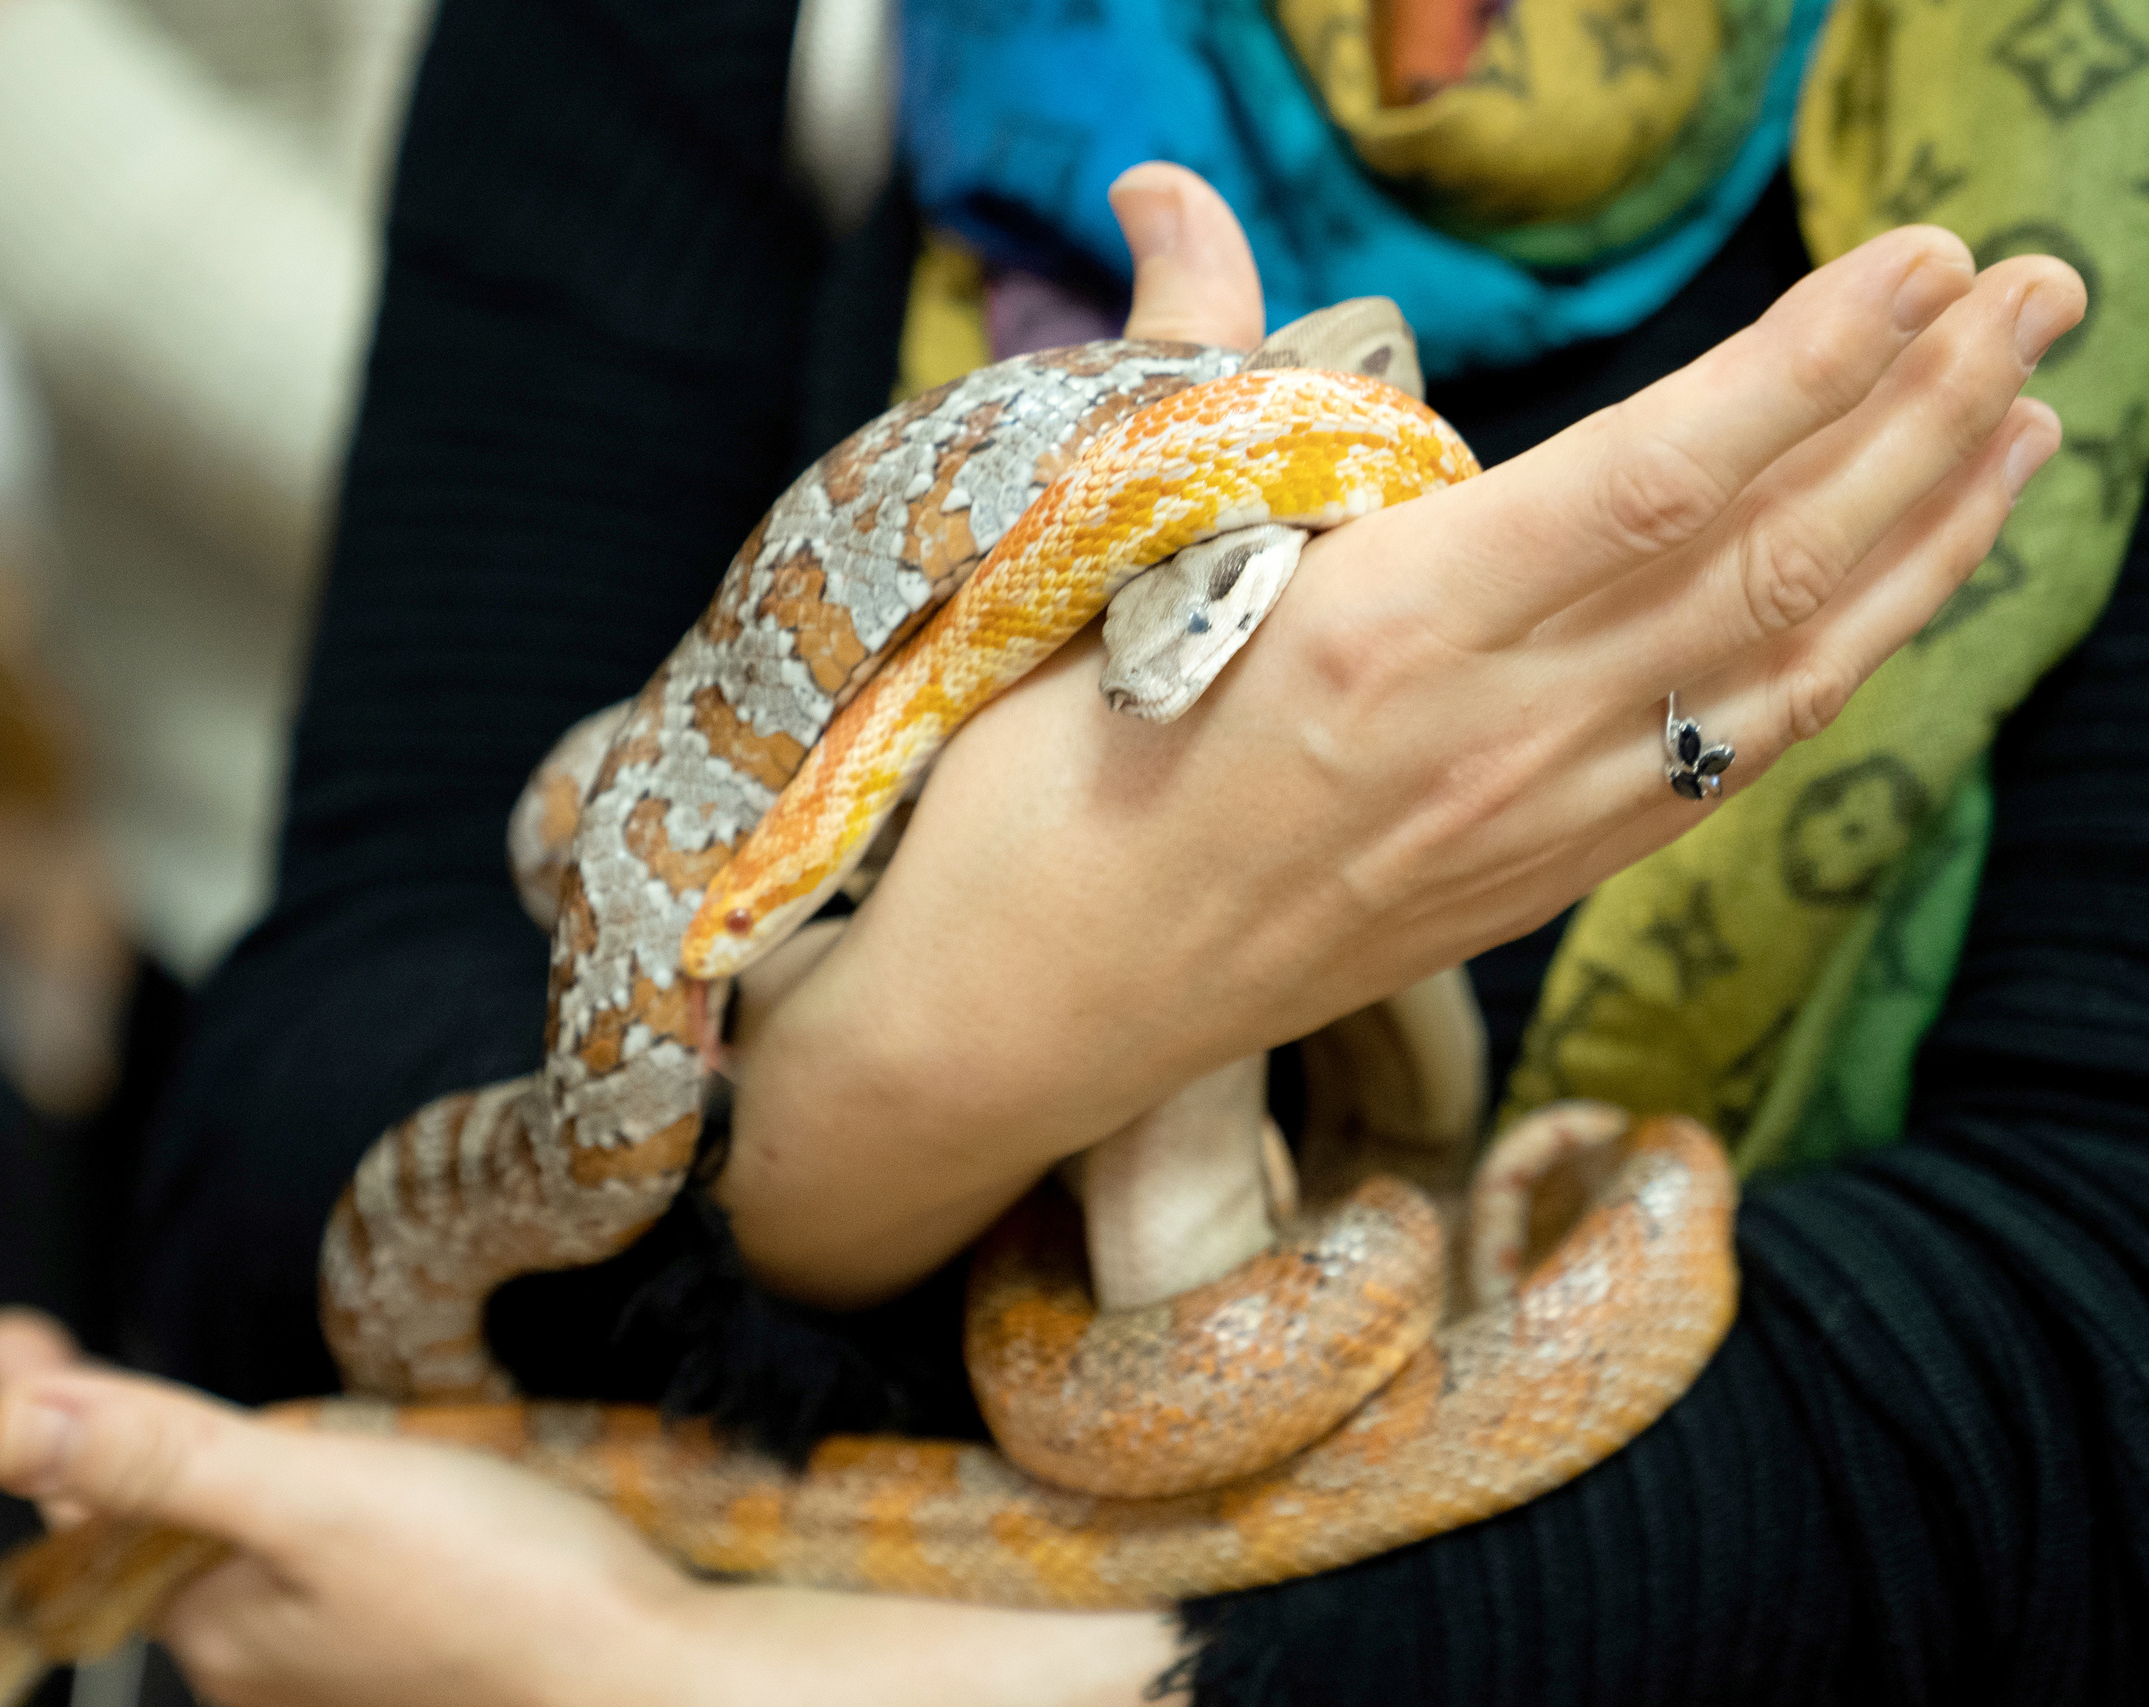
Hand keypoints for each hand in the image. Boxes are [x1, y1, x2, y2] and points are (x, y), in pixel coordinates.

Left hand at [0, 1310, 1175, 1706]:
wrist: (656, 1675)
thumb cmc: (502, 1586)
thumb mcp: (317, 1498)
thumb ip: (170, 1458)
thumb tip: (5, 1423)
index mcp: (216, 1619)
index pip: (89, 1496)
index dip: (47, 1404)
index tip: (3, 1330)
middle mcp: (261, 1654)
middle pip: (154, 1527)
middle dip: (111, 1447)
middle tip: (67, 1363)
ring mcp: (337, 1656)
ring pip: (234, 1549)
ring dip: (200, 1475)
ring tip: (178, 1412)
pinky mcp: (409, 1642)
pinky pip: (307, 1564)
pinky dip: (285, 1506)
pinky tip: (320, 1479)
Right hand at [721, 163, 2079, 1306]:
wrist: (1023, 1013)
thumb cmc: (1037, 779)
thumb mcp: (1096, 558)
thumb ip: (1191, 358)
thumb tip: (1166, 188)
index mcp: (1382, 632)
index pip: (1660, 478)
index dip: (1816, 364)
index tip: (1930, 262)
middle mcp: (1491, 736)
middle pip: (1766, 564)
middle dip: (1929, 418)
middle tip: (2046, 290)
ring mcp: (1529, 826)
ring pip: (1783, 676)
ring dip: (1926, 544)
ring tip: (2030, 427)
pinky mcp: (1531, 883)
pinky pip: (1730, 766)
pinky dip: (1839, 667)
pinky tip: (1891, 597)